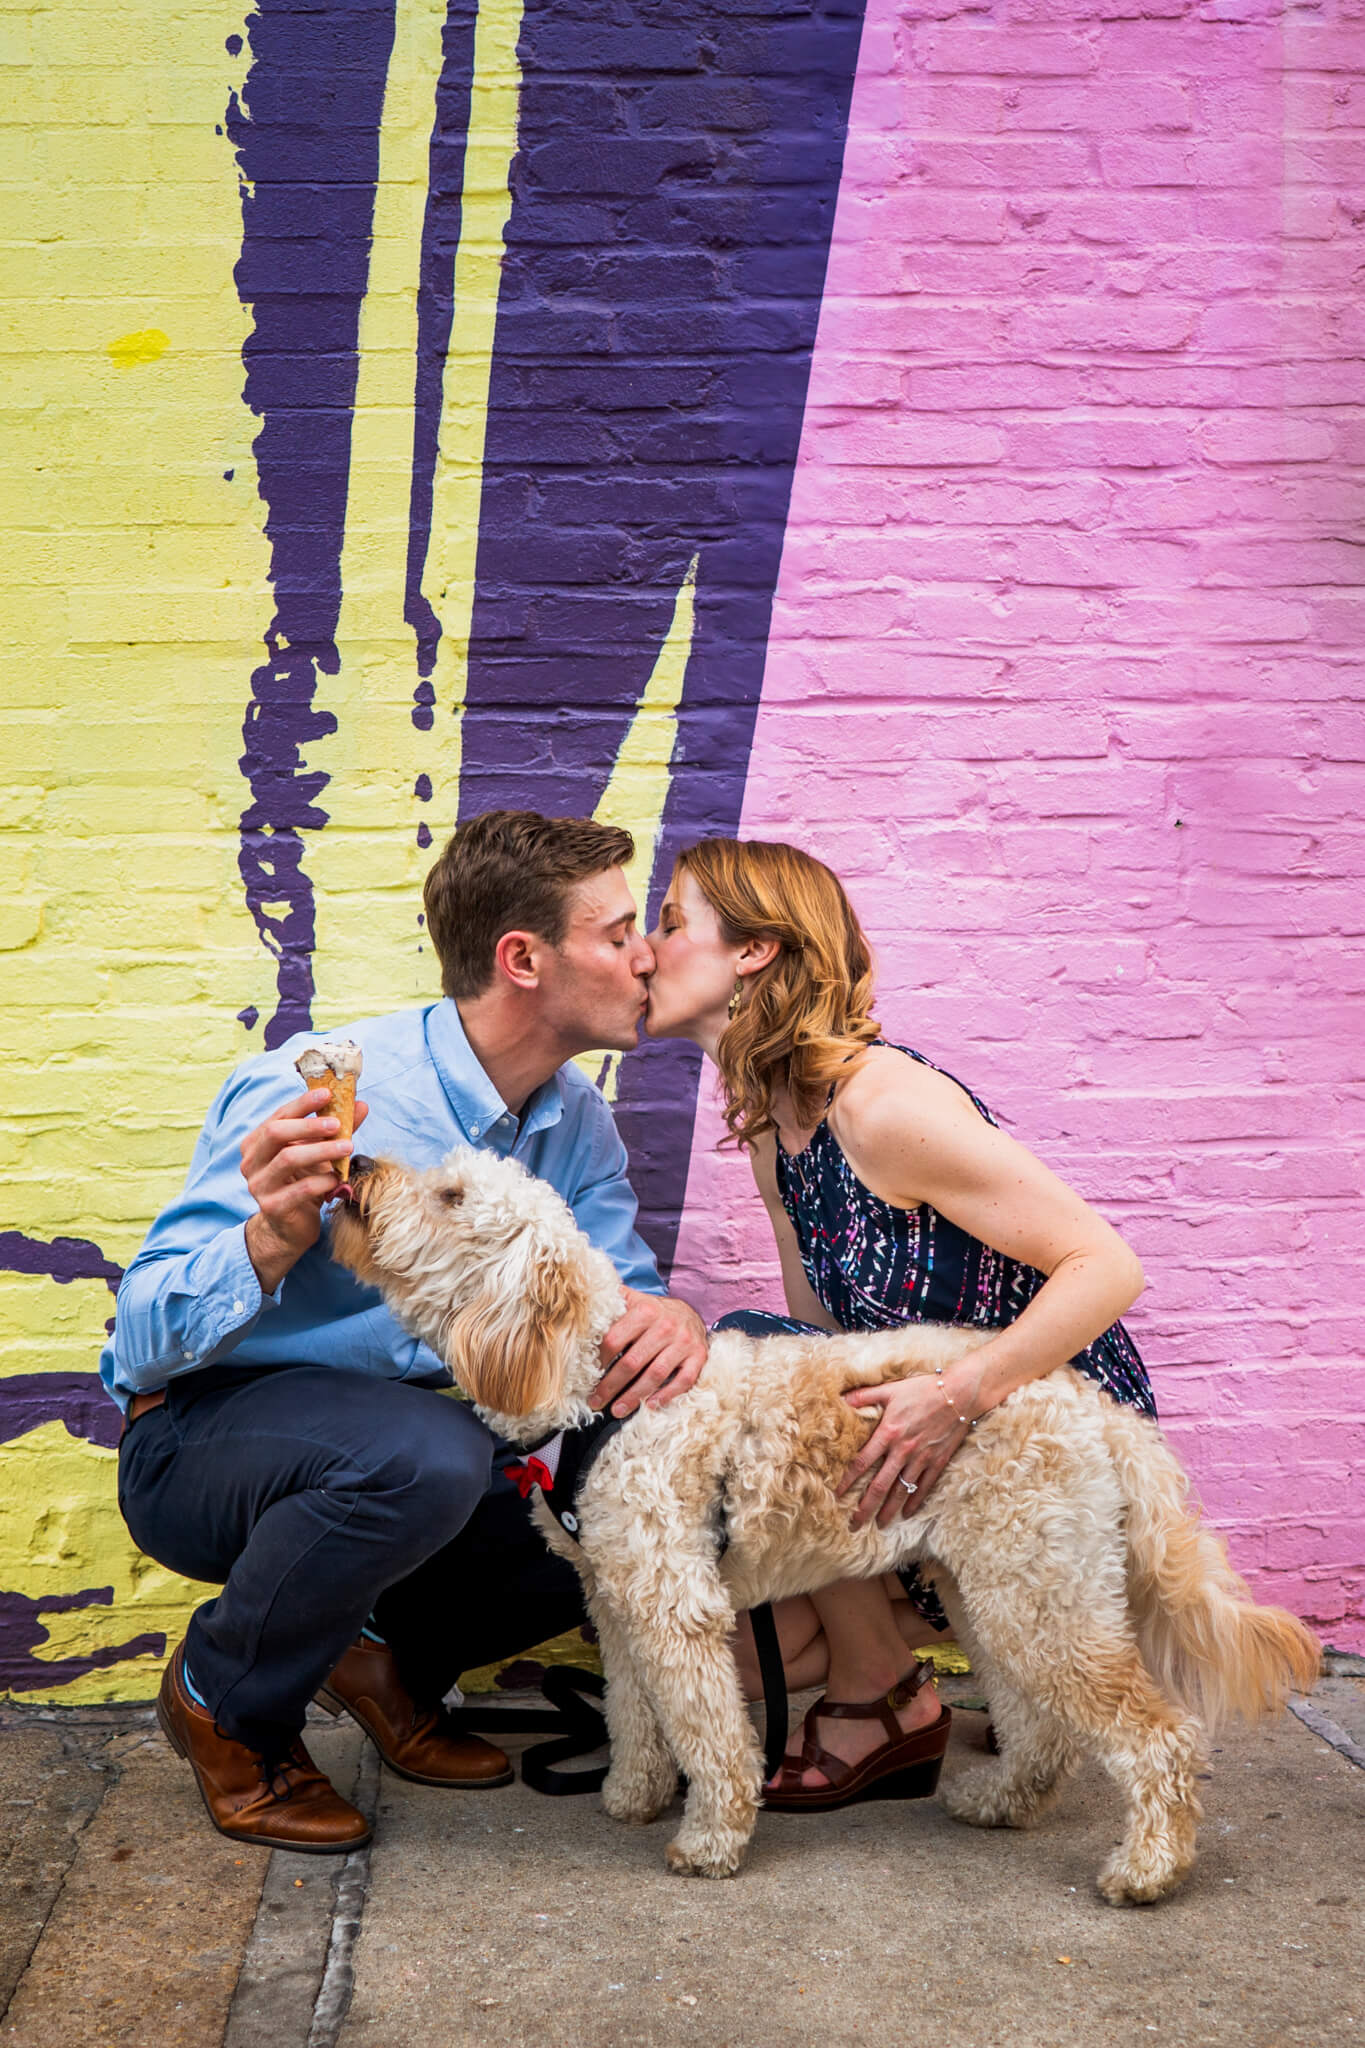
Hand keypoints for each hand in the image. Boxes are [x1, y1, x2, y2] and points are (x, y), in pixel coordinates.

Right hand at [240, 1088, 369, 1293]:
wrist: (289, 1228)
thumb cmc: (303, 1184)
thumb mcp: (318, 1153)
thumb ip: (336, 1130)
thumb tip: (361, 1105)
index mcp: (257, 1143)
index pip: (278, 1115)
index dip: (302, 1103)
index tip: (327, 1093)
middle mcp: (251, 1161)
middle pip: (276, 1133)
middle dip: (309, 1125)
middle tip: (338, 1123)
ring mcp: (259, 1185)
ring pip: (288, 1158)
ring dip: (322, 1150)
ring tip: (347, 1147)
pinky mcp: (272, 1207)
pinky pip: (300, 1189)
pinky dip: (322, 1180)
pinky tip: (338, 1178)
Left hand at [591, 1289, 708, 1417]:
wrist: (690, 1313)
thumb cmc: (653, 1313)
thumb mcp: (633, 1301)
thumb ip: (612, 1303)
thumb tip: (583, 1305)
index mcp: (645, 1311)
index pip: (615, 1339)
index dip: (599, 1361)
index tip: (588, 1376)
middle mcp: (666, 1326)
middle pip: (632, 1362)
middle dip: (611, 1385)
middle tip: (596, 1401)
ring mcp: (684, 1343)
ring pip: (655, 1375)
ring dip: (634, 1396)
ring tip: (617, 1410)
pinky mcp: (698, 1357)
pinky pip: (682, 1381)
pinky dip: (666, 1395)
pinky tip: (649, 1405)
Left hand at [835, 1373, 968, 1528]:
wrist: (960, 1393)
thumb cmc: (923, 1389)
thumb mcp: (890, 1389)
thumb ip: (864, 1395)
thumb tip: (839, 1398)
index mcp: (888, 1433)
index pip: (861, 1462)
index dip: (847, 1480)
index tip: (837, 1494)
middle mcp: (903, 1450)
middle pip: (879, 1485)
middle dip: (865, 1507)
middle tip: (854, 1524)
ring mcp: (922, 1458)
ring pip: (901, 1491)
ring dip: (889, 1510)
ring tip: (879, 1525)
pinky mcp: (938, 1461)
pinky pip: (924, 1487)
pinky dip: (915, 1502)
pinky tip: (907, 1513)